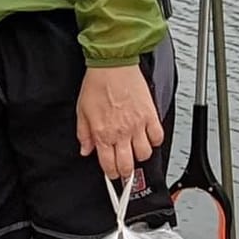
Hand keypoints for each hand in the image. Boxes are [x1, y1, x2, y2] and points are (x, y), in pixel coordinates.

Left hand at [76, 64, 163, 181]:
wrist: (112, 65)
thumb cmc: (97, 84)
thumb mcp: (81, 111)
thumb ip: (83, 134)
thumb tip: (85, 149)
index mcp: (102, 134)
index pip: (109, 166)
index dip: (111, 174)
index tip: (112, 173)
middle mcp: (121, 132)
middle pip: (128, 166)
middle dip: (125, 172)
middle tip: (124, 167)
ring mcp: (138, 125)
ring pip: (145, 154)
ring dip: (140, 155)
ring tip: (135, 149)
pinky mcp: (150, 115)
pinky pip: (157, 137)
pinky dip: (154, 140)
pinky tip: (148, 136)